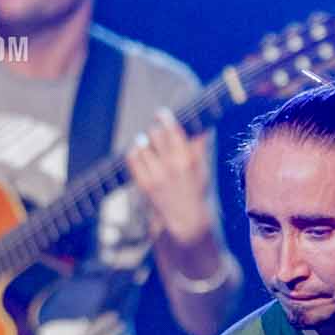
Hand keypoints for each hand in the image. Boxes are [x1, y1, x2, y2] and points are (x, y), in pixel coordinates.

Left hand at [126, 109, 214, 246]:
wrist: (185, 220)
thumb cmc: (194, 192)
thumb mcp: (202, 168)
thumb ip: (199, 146)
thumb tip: (200, 126)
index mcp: (188, 159)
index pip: (173, 129)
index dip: (165, 118)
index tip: (161, 114)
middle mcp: (172, 165)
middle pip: (155, 133)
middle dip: (155, 131)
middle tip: (156, 133)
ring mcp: (156, 175)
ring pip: (142, 144)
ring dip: (144, 142)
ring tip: (148, 146)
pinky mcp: (144, 183)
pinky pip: (132, 157)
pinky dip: (134, 152)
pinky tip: (140, 154)